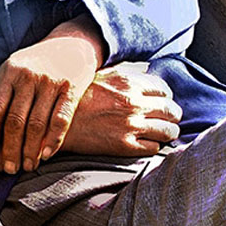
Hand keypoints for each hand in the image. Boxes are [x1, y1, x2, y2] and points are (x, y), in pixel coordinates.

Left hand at [0, 16, 105, 173]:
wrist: (71, 44)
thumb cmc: (34, 63)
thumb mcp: (10, 70)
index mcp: (9, 73)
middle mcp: (29, 76)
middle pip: (15, 120)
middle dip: (11, 148)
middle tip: (10, 169)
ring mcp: (51, 82)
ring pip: (37, 123)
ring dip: (30, 149)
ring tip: (27, 166)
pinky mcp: (72, 88)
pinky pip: (61, 119)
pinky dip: (53, 139)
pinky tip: (46, 154)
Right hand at [61, 62, 180, 155]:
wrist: (53, 121)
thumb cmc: (76, 98)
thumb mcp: (100, 77)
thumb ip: (125, 77)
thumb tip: (145, 78)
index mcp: (128, 82)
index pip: (164, 90)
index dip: (165, 97)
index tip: (160, 102)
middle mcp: (133, 102)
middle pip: (172, 110)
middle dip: (171, 115)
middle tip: (165, 119)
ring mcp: (130, 125)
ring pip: (169, 131)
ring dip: (166, 132)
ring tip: (158, 133)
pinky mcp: (125, 146)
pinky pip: (154, 148)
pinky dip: (152, 146)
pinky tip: (143, 143)